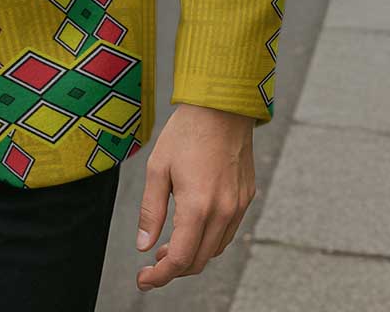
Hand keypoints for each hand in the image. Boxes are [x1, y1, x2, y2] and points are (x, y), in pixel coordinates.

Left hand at [135, 103, 256, 289]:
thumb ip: (151, 211)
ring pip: (215, 249)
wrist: (221, 109)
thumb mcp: (157, 168)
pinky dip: (208, 240)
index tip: (143, 280)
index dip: (160, 275)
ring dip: (192, 255)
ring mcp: (238, 206)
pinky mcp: (246, 198)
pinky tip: (192, 227)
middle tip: (152, 262)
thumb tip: (144, 245)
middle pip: (199, 260)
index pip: (180, 258)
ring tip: (168, 244)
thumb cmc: (185, 133)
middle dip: (174, 268)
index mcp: (198, 206)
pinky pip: (227, 232)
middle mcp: (223, 212)